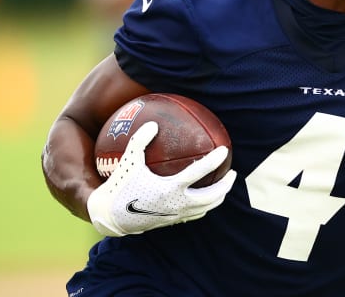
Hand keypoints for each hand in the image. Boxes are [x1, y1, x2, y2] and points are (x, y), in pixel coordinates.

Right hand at [87, 121, 235, 236]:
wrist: (110, 217)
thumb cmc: (119, 186)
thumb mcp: (128, 161)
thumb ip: (140, 141)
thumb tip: (153, 123)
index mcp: (170, 189)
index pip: (199, 173)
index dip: (213, 161)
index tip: (224, 150)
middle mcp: (177, 204)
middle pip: (211, 197)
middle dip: (226, 185)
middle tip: (233, 172)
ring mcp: (176, 215)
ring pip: (206, 208)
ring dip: (218, 197)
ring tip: (224, 186)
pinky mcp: (172, 221)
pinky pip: (194, 214)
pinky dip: (204, 205)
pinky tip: (203, 196)